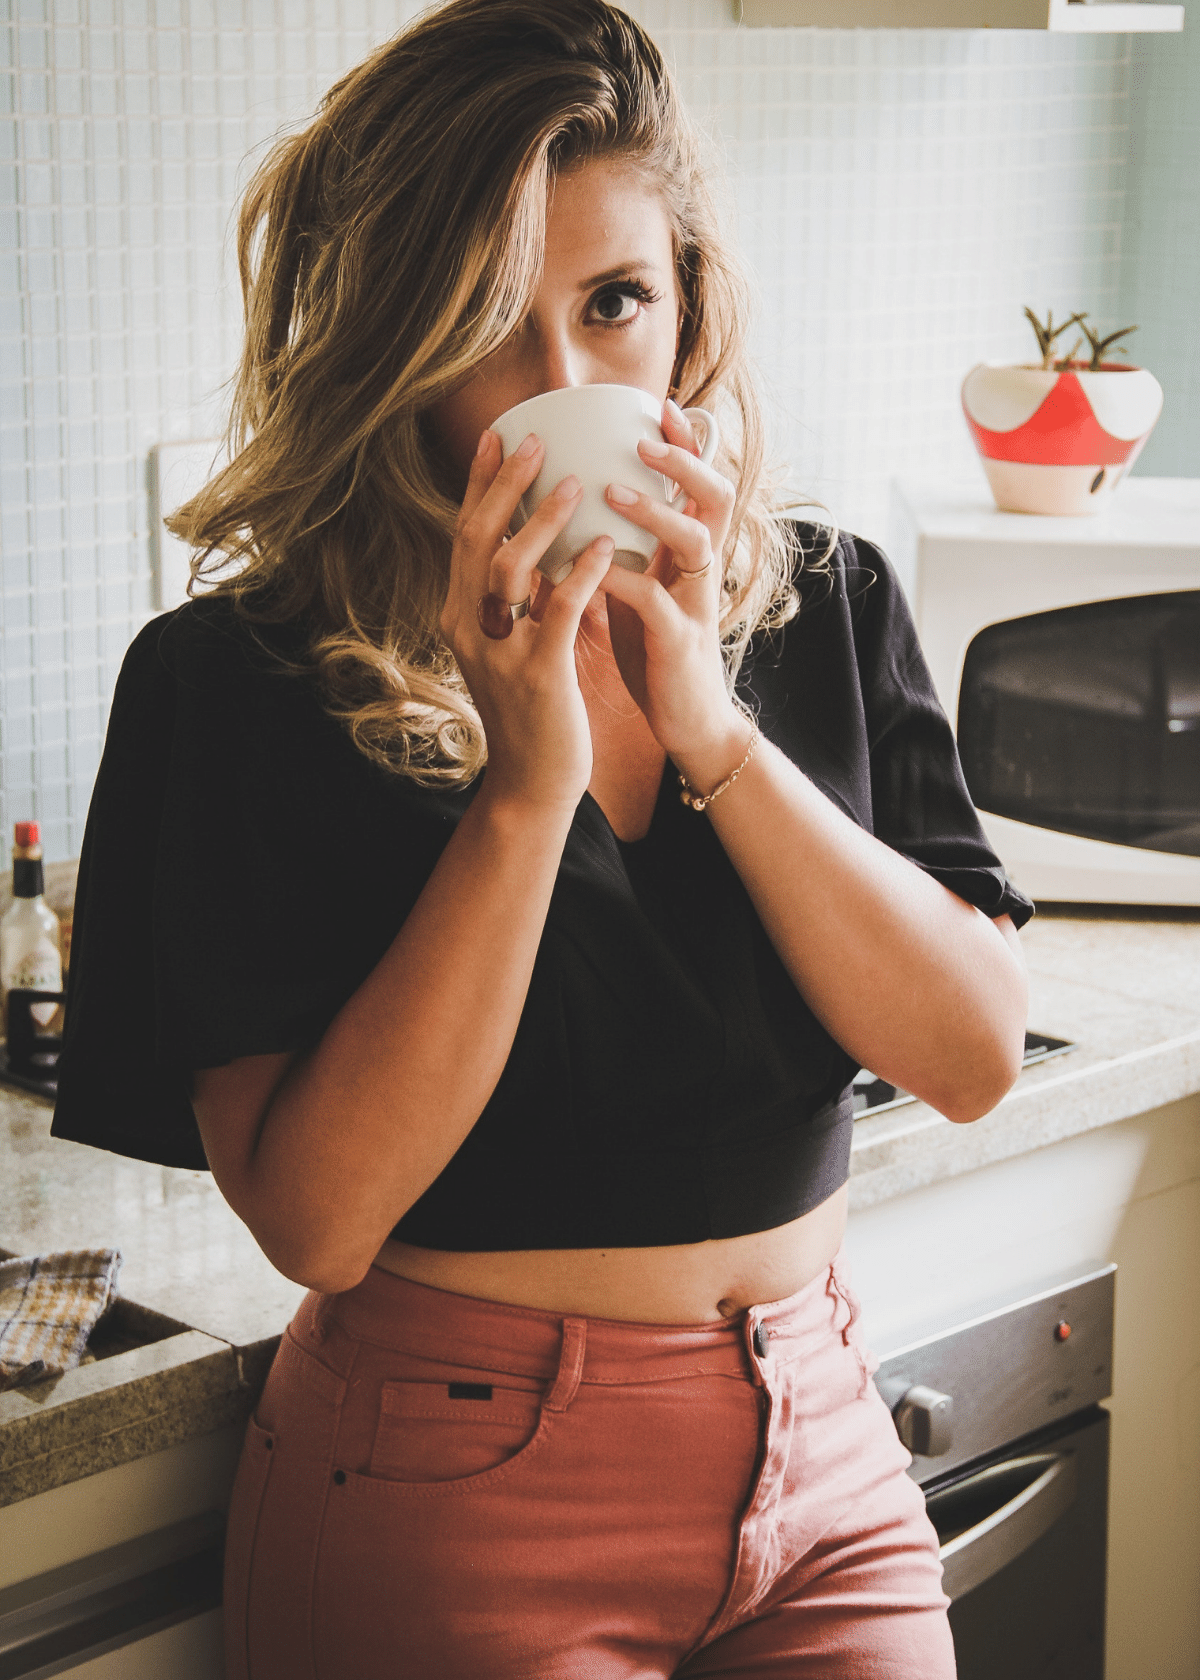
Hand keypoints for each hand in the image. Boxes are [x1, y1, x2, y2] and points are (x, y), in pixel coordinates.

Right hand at [439, 430, 614, 813]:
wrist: (533, 783)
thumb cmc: (534, 713)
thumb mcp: (517, 646)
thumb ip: (522, 601)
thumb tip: (540, 547)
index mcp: (461, 616)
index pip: (464, 536)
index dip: (479, 483)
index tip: (500, 435)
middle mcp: (468, 627)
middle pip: (476, 539)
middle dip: (503, 484)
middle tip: (535, 440)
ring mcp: (498, 652)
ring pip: (510, 568)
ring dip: (542, 520)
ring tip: (575, 482)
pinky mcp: (535, 674)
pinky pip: (557, 611)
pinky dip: (579, 572)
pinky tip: (603, 546)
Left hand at [598, 400, 746, 772]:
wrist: (685, 723)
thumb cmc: (655, 654)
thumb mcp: (642, 589)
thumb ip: (626, 549)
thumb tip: (582, 506)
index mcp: (689, 554)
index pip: (699, 483)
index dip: (686, 443)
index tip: (659, 405)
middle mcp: (701, 570)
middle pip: (716, 496)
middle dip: (685, 461)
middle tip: (646, 437)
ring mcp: (695, 604)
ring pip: (694, 540)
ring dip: (657, 511)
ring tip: (615, 489)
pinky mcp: (679, 642)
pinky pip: (656, 600)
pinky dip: (622, 579)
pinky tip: (591, 568)